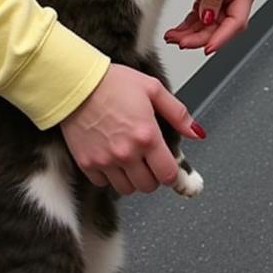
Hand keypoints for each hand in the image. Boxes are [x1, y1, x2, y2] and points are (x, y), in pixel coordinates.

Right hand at [59, 63, 204, 194]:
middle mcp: (127, 152)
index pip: (167, 174)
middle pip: (148, 186)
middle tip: (149, 160)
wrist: (77, 83)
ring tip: (131, 159)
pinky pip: (104, 184)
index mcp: (147, 135)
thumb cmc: (112, 82)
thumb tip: (196, 132)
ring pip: (127, 189)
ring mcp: (105, 161)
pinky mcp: (86, 163)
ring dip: (132, 179)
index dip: (171, 173)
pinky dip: (110, 176)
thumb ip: (178, 113)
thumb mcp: (153, 89)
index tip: (169, 167)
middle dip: (153, 175)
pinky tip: (112, 158)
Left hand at [164, 0, 257, 54]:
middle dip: (201, 37)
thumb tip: (208, 18)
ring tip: (174, 38)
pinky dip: (188, 25)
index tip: (208, 47)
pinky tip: (177, 31)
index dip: (223, 37)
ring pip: (208, 24)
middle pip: (221, 26)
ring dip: (192, 34)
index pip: (237, 21)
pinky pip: (199, 15)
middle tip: (183, 43)